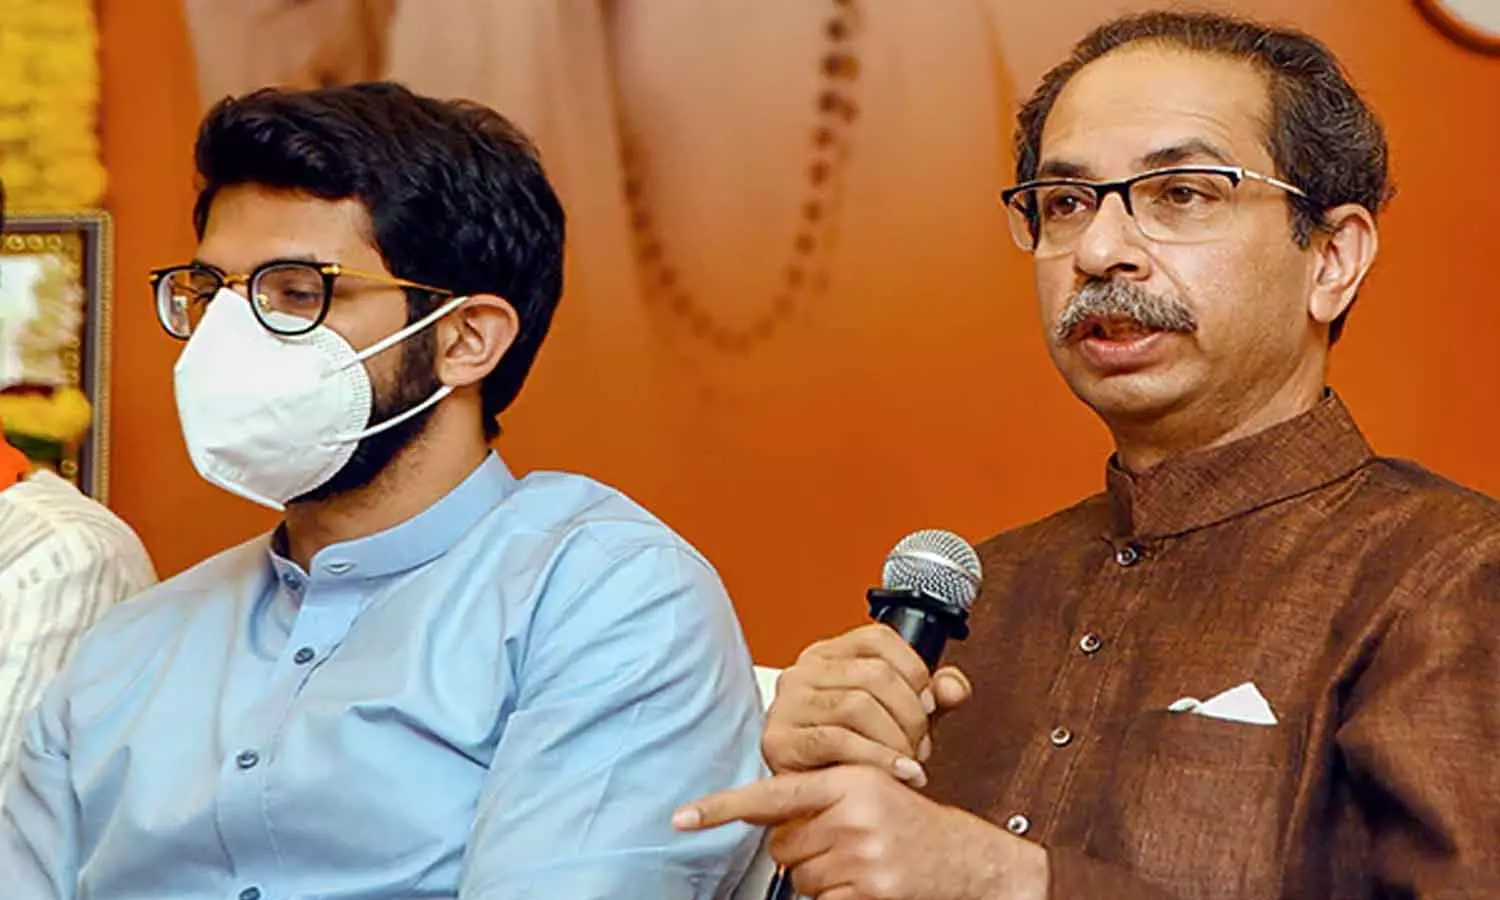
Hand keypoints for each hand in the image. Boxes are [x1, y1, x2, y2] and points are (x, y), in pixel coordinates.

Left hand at [674, 765, 1046, 899]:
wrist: (971, 860)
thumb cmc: (914, 825)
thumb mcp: (870, 792)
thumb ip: (820, 798)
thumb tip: (765, 819)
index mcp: (848, 780)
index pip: (771, 795)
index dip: (720, 807)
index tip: (681, 817)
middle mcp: (853, 813)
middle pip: (784, 847)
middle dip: (803, 852)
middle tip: (843, 846)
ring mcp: (862, 854)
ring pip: (802, 878)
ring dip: (823, 878)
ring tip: (861, 864)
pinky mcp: (871, 890)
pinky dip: (839, 898)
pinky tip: (867, 885)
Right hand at [764, 624, 973, 786]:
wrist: (817, 808)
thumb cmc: (853, 759)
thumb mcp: (898, 721)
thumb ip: (930, 699)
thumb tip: (954, 687)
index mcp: (828, 656)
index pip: (879, 639)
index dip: (915, 670)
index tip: (929, 704)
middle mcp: (802, 673)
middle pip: (874, 674)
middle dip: (910, 715)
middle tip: (920, 746)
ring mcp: (787, 705)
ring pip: (857, 704)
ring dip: (895, 740)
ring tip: (907, 763)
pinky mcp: (779, 741)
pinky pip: (836, 740)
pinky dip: (877, 759)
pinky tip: (897, 774)